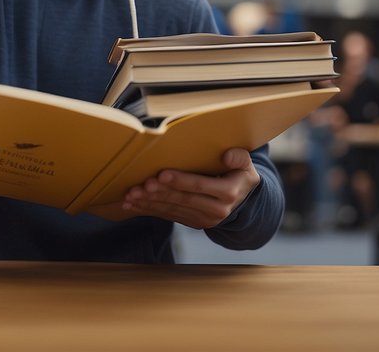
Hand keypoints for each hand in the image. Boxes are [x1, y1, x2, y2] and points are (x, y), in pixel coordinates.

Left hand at [120, 148, 260, 229]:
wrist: (244, 201)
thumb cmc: (240, 175)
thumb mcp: (246, 165)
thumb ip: (239, 157)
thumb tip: (227, 156)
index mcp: (228, 193)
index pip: (200, 186)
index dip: (180, 181)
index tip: (161, 174)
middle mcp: (216, 210)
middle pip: (183, 200)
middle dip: (160, 193)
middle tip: (141, 186)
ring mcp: (204, 219)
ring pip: (173, 210)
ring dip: (150, 203)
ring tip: (132, 195)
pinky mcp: (193, 223)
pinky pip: (169, 216)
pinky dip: (150, 210)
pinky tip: (133, 205)